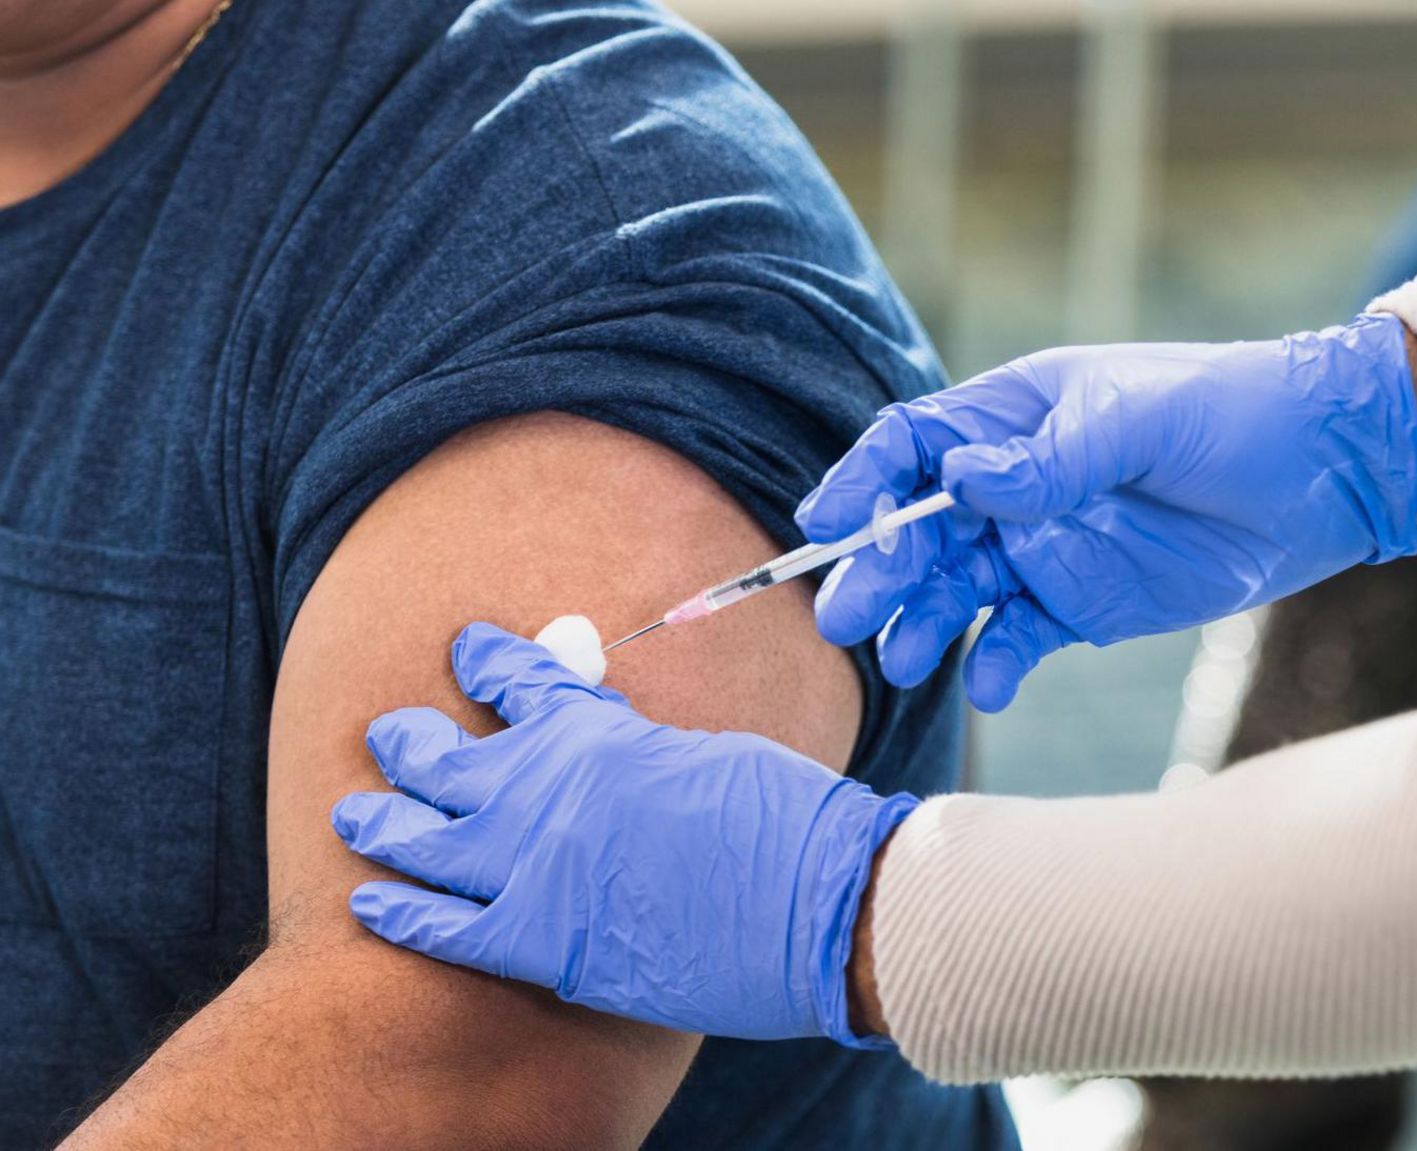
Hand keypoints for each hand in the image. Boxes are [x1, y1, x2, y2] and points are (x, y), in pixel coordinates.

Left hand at [330, 623, 915, 1045]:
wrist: (819, 902)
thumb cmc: (787, 819)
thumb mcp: (704, 750)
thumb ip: (638, 748)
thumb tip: (610, 750)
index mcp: (594, 729)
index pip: (519, 681)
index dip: (485, 662)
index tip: (466, 651)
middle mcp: (545, 789)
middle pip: (442, 759)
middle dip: (408, 743)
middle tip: (390, 735)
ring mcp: (532, 867)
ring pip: (420, 838)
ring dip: (382, 820)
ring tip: (356, 812)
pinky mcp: (540, 941)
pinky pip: (443, 926)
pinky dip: (399, 912)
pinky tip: (370, 902)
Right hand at [796, 313, 1416, 710]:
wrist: (1326, 472)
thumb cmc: (1235, 410)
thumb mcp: (1143, 418)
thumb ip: (1053, 456)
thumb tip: (963, 481)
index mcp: (1016, 417)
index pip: (917, 446)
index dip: (865, 481)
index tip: (828, 522)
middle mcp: (1015, 485)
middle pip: (922, 528)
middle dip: (881, 569)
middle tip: (848, 617)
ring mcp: (1044, 547)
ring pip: (956, 590)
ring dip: (923, 623)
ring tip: (902, 660)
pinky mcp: (1079, 603)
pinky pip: (1016, 637)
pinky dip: (994, 663)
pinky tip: (989, 684)